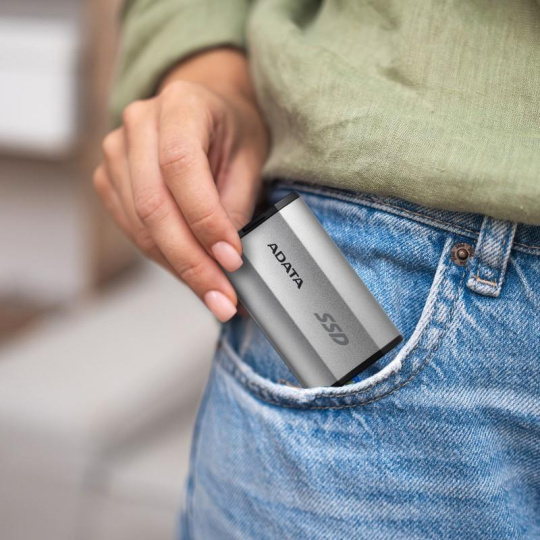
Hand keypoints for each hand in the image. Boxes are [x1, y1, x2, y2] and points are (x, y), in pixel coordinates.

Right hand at [93, 50, 268, 321]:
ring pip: (140, 225)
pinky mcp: (111, 180)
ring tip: (212, 293)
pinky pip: (132, 229)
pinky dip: (163, 257)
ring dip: (177, 267)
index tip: (231, 259)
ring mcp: (117, 153)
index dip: (205, 220)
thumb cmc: (232, 129)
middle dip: (191, 261)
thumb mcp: (251, 157)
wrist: (207, 109)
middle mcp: (139, 125)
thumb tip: (225, 259)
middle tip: (221, 297)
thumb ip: (237, 203)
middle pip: (153, 205)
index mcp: (179, 105)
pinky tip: (190, 271)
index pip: (180, 167)